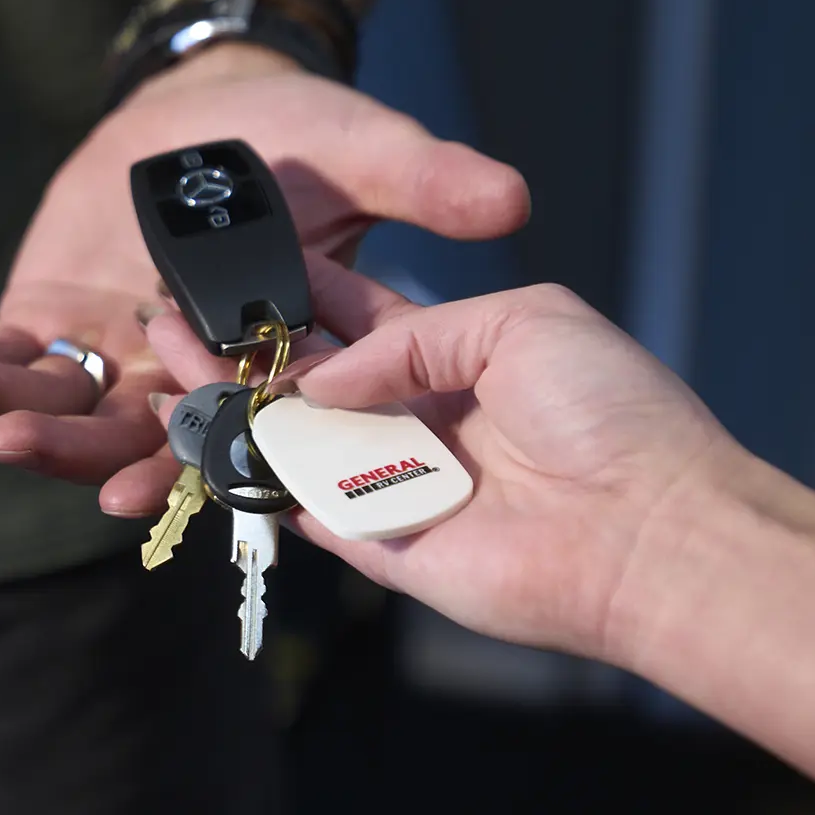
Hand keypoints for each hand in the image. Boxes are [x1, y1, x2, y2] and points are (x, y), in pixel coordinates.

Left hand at [0, 45, 529, 488]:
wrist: (224, 110)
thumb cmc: (305, 139)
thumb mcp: (367, 154)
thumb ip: (427, 184)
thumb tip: (516, 199)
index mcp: (257, 373)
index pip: (223, 442)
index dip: (179, 473)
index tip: (132, 497)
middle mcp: (182, 382)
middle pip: (120, 444)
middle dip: (64, 453)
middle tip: (10, 446)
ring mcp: (112, 356)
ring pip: (52, 411)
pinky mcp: (55, 318)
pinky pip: (5, 352)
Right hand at [130, 255, 745, 663]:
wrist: (650, 529)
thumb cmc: (605, 411)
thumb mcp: (519, 320)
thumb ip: (410, 335)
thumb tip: (319, 377)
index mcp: (456, 358)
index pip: (356, 323)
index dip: (298, 298)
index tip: (237, 269)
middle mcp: (417, 419)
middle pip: (309, 382)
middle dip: (244, 348)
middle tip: (174, 315)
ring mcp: (394, 483)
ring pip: (291, 442)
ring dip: (228, 405)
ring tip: (164, 364)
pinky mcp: (379, 545)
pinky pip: (302, 510)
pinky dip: (251, 479)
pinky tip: (197, 439)